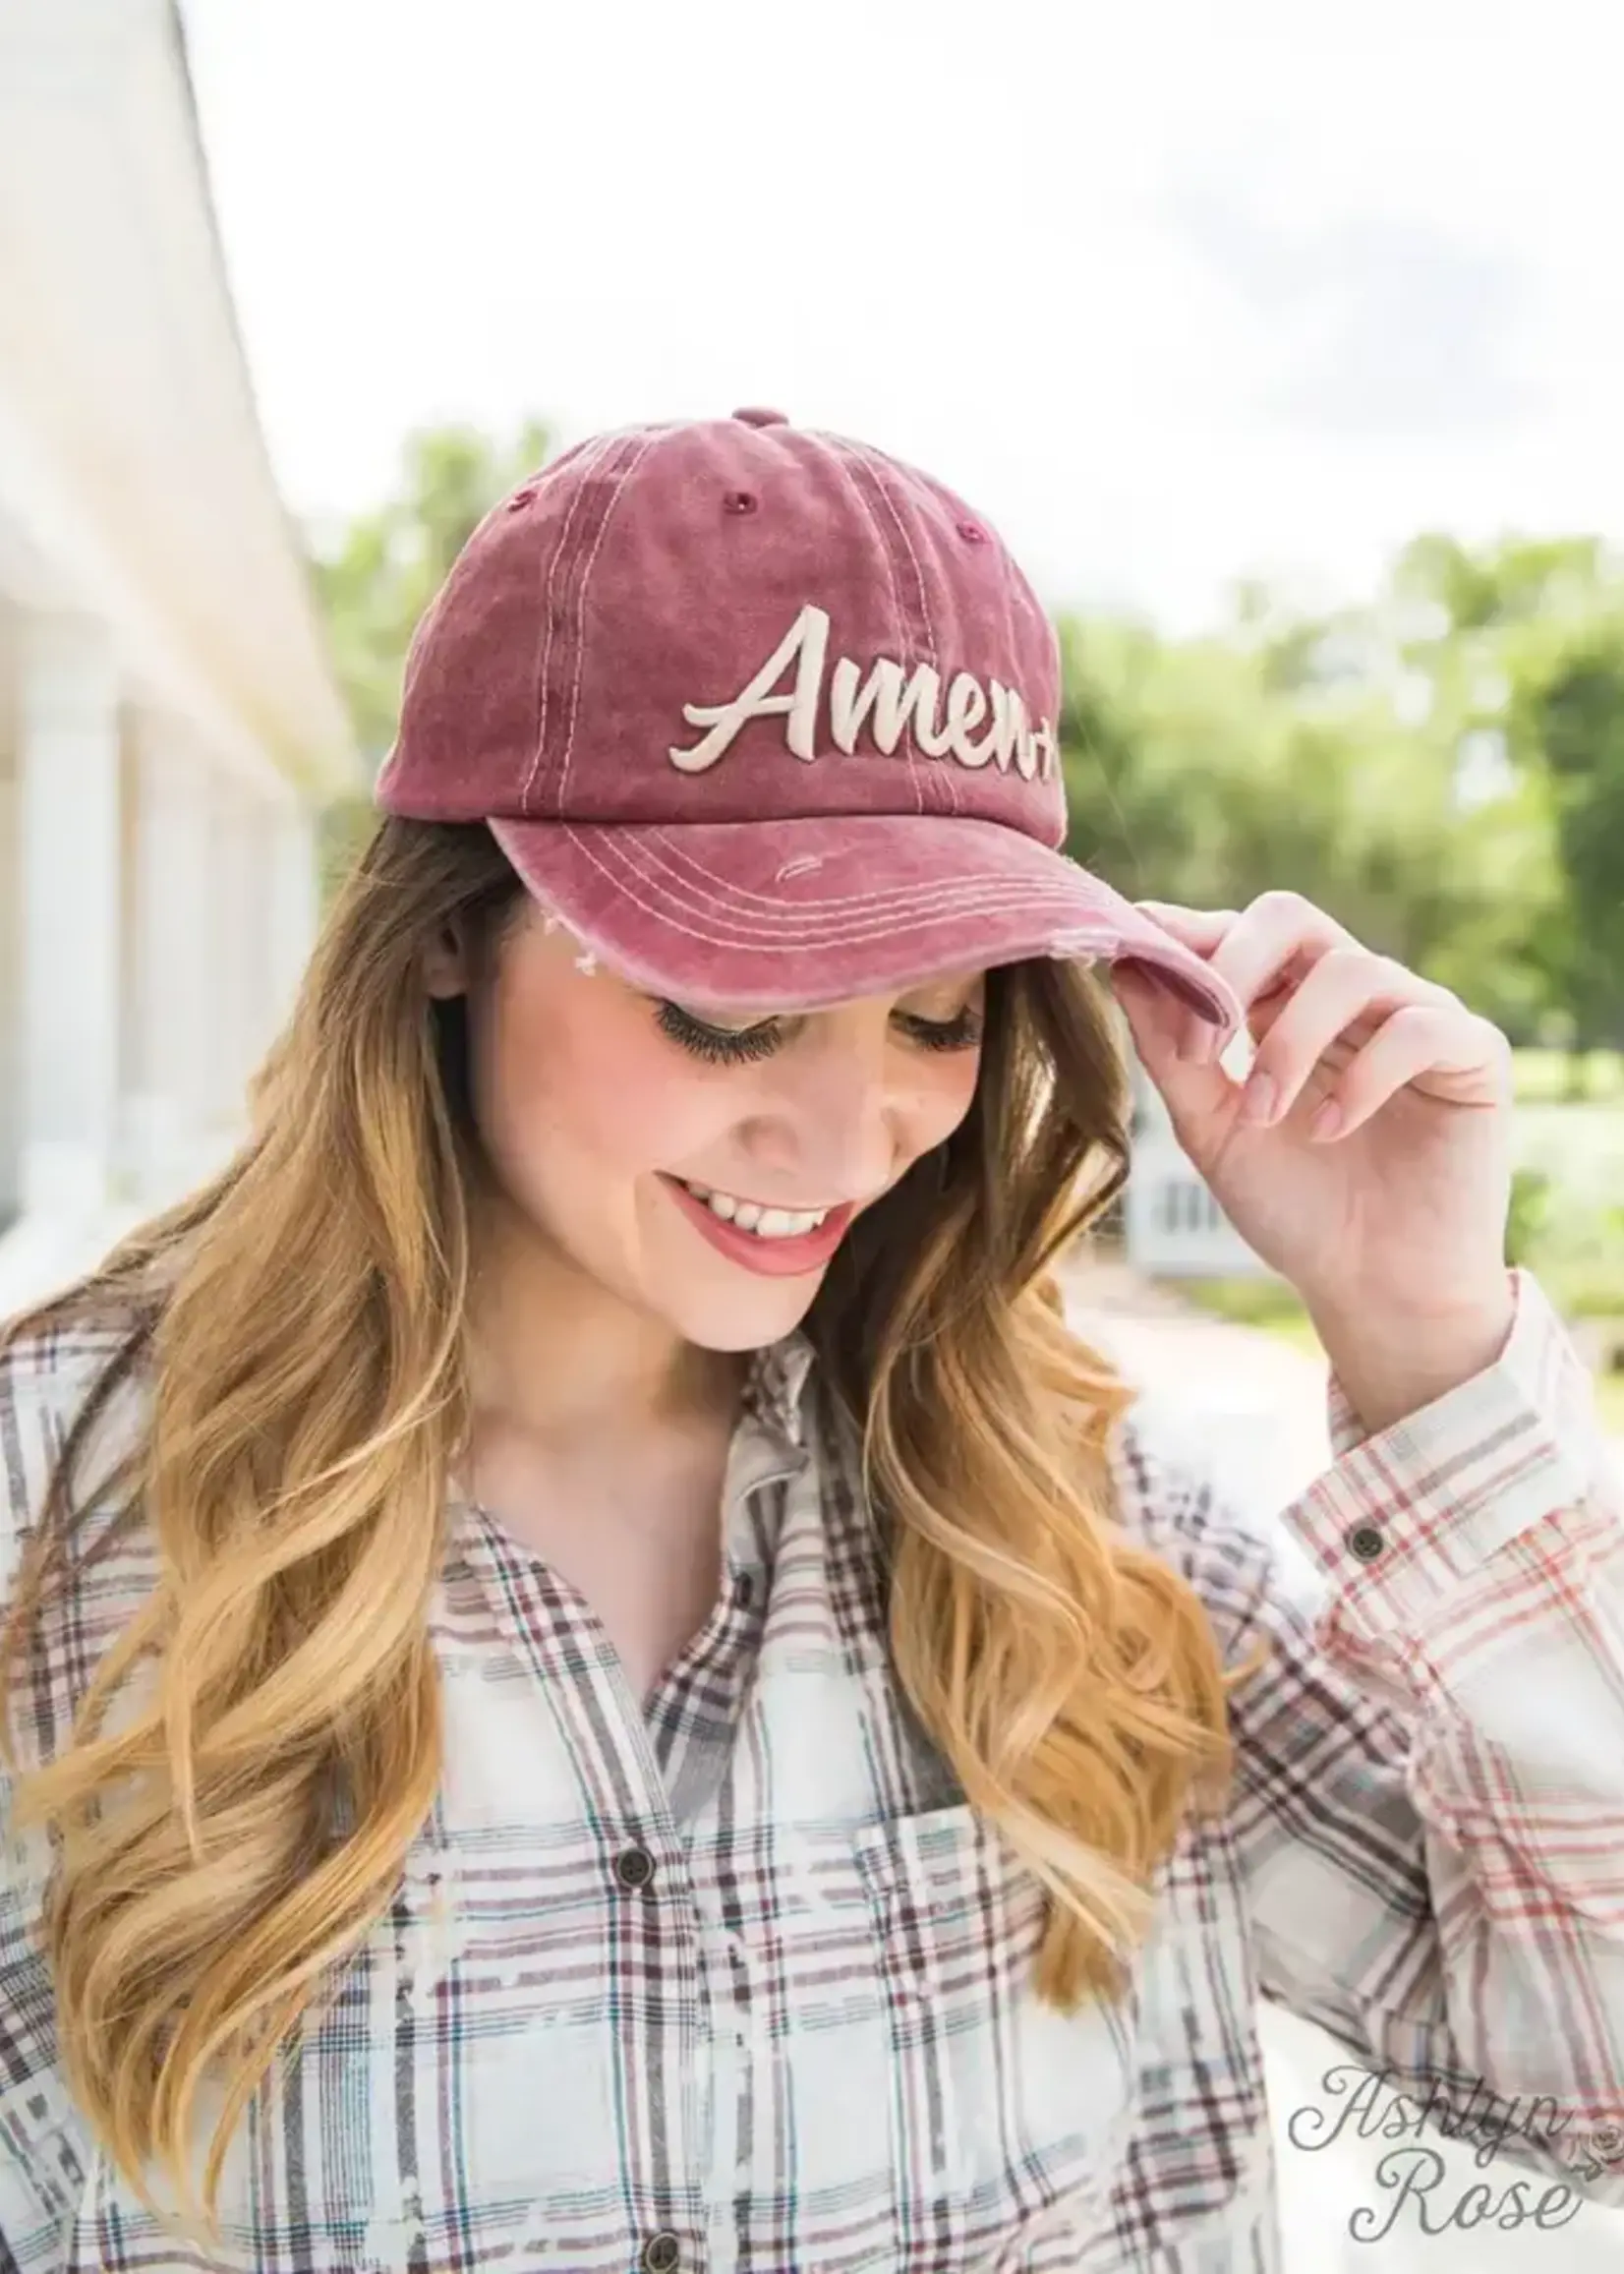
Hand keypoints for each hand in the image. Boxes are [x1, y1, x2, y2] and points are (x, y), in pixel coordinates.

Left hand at [1110, 892, 1516, 1423]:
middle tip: (1202, 1047)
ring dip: (1291, 1044)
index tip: (1138, 949)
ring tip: (1263, 1117)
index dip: (1189, 934)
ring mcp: (1416, 1015)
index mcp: (1284, 1004)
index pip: (1238, 932)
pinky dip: (1364, 1075)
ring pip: (1350, 970)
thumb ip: (1171, 1051)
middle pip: (1291, 918)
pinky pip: (1419, 1027)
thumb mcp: (1211, 1129)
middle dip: (1235, 965)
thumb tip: (1125, 964)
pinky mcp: (1473, 1054)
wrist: (1372, 1290)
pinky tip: (1330, 1130)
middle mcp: (1350, 996)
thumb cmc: (1294, 1210)